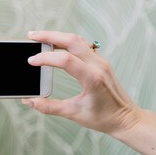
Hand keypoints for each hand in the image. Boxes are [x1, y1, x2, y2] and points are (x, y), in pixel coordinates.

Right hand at [22, 31, 141, 135]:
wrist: (127, 119)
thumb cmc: (103, 118)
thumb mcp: (74, 114)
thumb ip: (49, 107)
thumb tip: (29, 101)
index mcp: (92, 78)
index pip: (65, 60)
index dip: (45, 58)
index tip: (31, 61)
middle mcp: (98, 65)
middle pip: (71, 40)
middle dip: (49, 36)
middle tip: (31, 36)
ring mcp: (101, 61)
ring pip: (77, 39)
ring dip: (58, 36)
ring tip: (40, 37)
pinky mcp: (101, 61)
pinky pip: (82, 44)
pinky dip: (67, 41)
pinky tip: (56, 44)